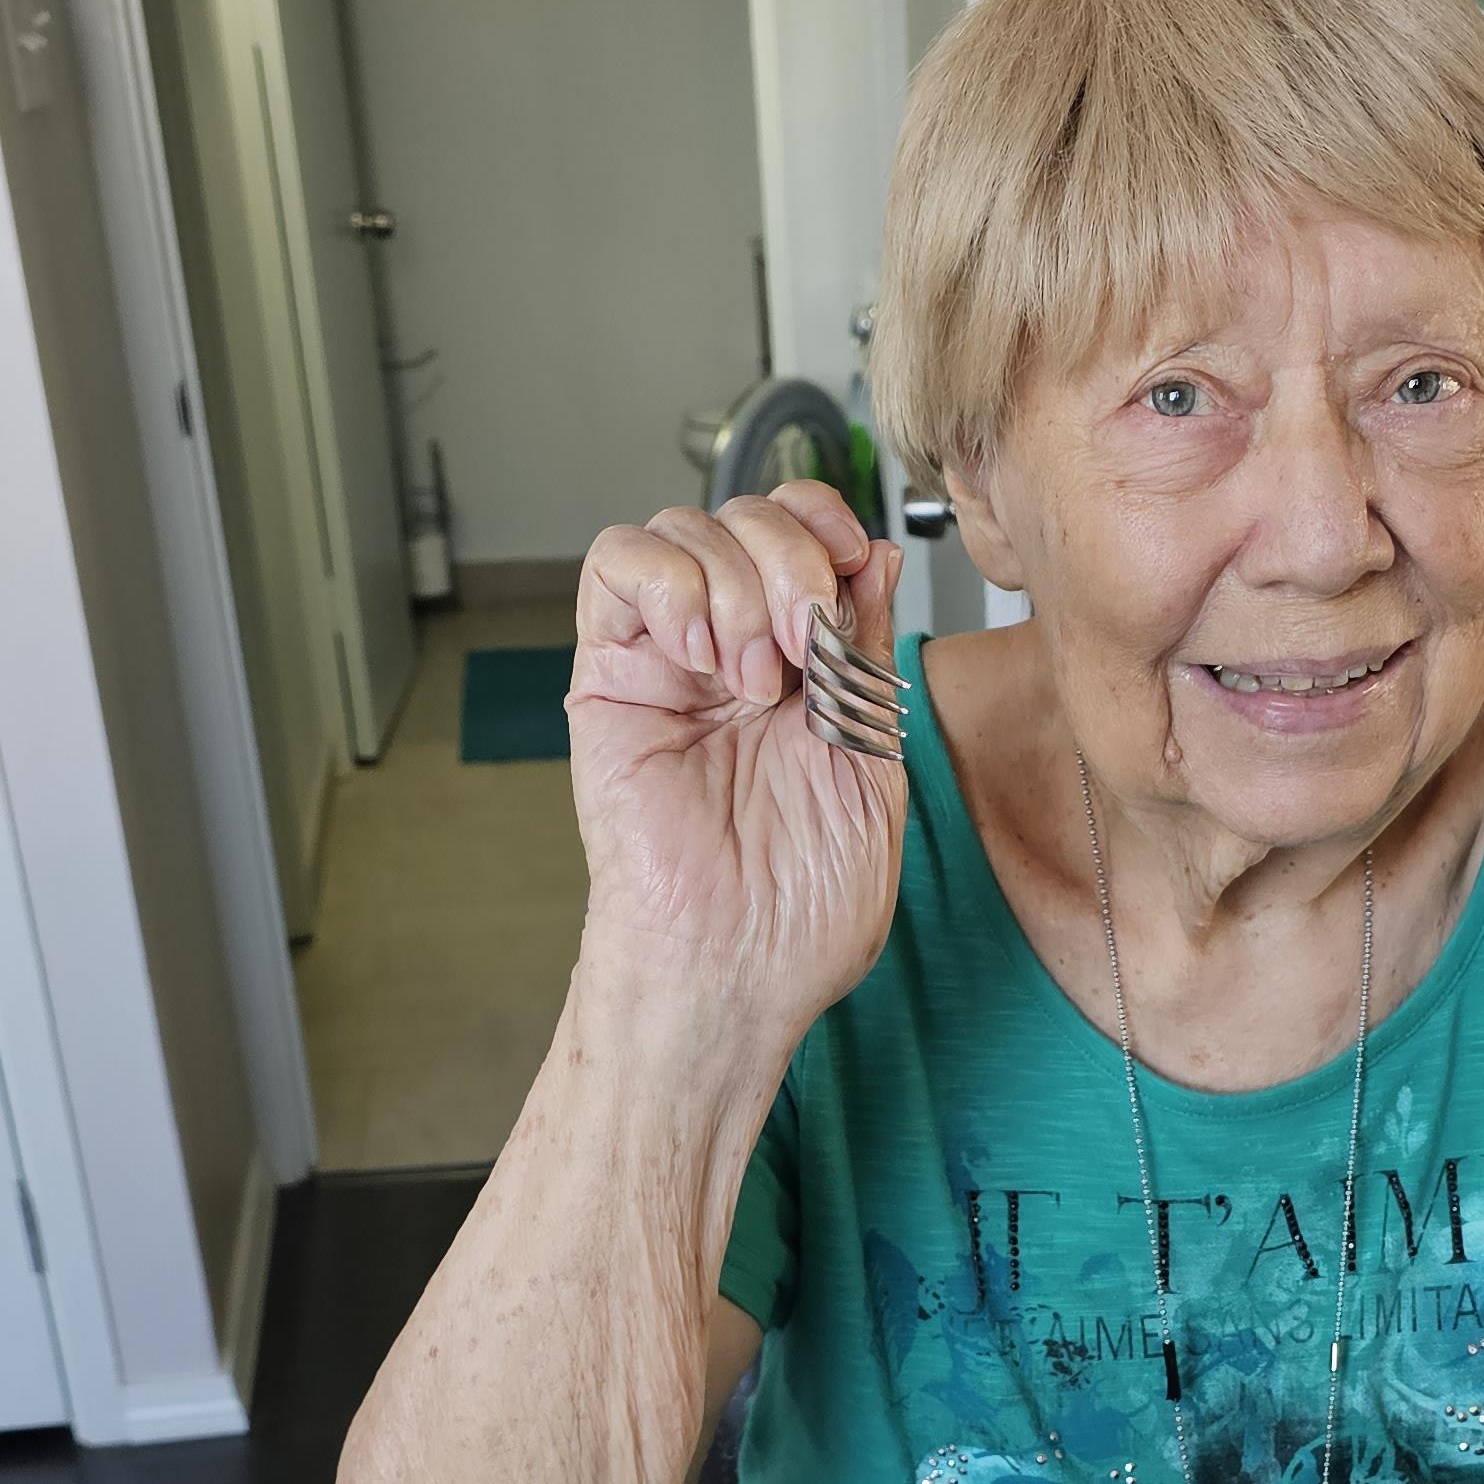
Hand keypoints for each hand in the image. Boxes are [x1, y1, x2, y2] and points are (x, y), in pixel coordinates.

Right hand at [566, 483, 906, 1036]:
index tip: (854, 561)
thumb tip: (875, 552)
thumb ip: (868, 652)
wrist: (735, 966)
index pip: (804, 533)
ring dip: (737, 586)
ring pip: (684, 528)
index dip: (827, 521)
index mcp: (804, 664)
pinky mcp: (608, 672)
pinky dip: (670, 587)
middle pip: (747, 517)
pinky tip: (704, 660)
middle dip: (791, 561)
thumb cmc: (804, 904)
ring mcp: (668, 657)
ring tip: (754, 683)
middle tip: (808, 649)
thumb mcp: (870, 761)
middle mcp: (734, 648)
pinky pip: (616, 565)